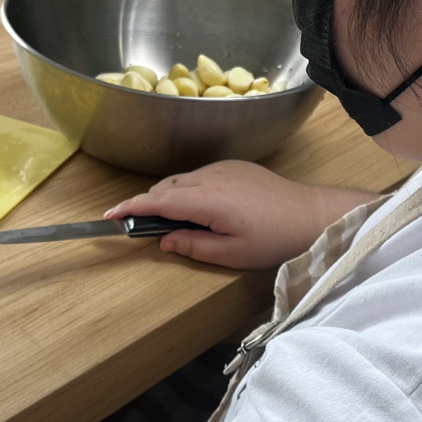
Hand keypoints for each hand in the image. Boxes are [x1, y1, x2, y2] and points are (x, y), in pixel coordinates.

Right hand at [104, 161, 378, 269]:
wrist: (313, 215)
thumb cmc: (275, 239)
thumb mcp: (231, 254)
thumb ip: (192, 246)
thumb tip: (163, 240)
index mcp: (208, 200)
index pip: (157, 201)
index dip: (130, 207)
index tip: (108, 216)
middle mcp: (212, 177)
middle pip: (166, 186)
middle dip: (147, 203)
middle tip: (138, 227)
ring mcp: (224, 168)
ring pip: (183, 178)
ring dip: (168, 195)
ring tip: (168, 221)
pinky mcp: (236, 166)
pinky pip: (201, 174)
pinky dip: (189, 188)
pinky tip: (197, 208)